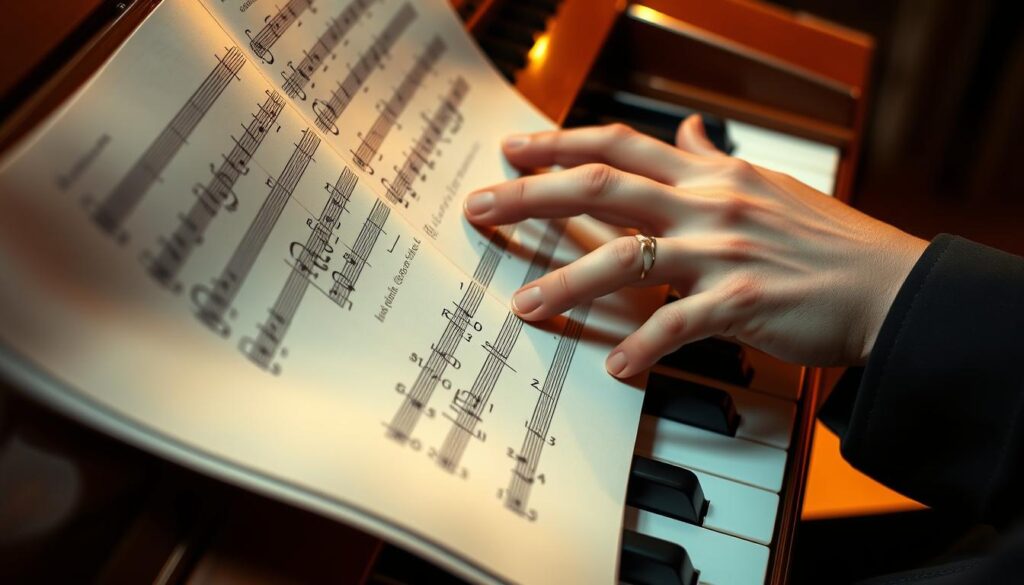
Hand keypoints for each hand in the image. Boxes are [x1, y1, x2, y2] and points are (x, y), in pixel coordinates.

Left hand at [464, 116, 927, 377]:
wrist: (888, 285)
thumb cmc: (824, 239)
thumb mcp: (765, 184)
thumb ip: (714, 159)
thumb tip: (686, 129)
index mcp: (710, 174)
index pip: (620, 146)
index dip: (560, 143)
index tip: (513, 148)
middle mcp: (709, 203)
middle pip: (603, 187)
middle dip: (534, 195)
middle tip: (482, 207)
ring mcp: (724, 251)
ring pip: (626, 256)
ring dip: (566, 281)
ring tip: (524, 304)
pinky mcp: (743, 302)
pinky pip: (677, 325)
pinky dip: (640, 346)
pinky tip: (613, 366)